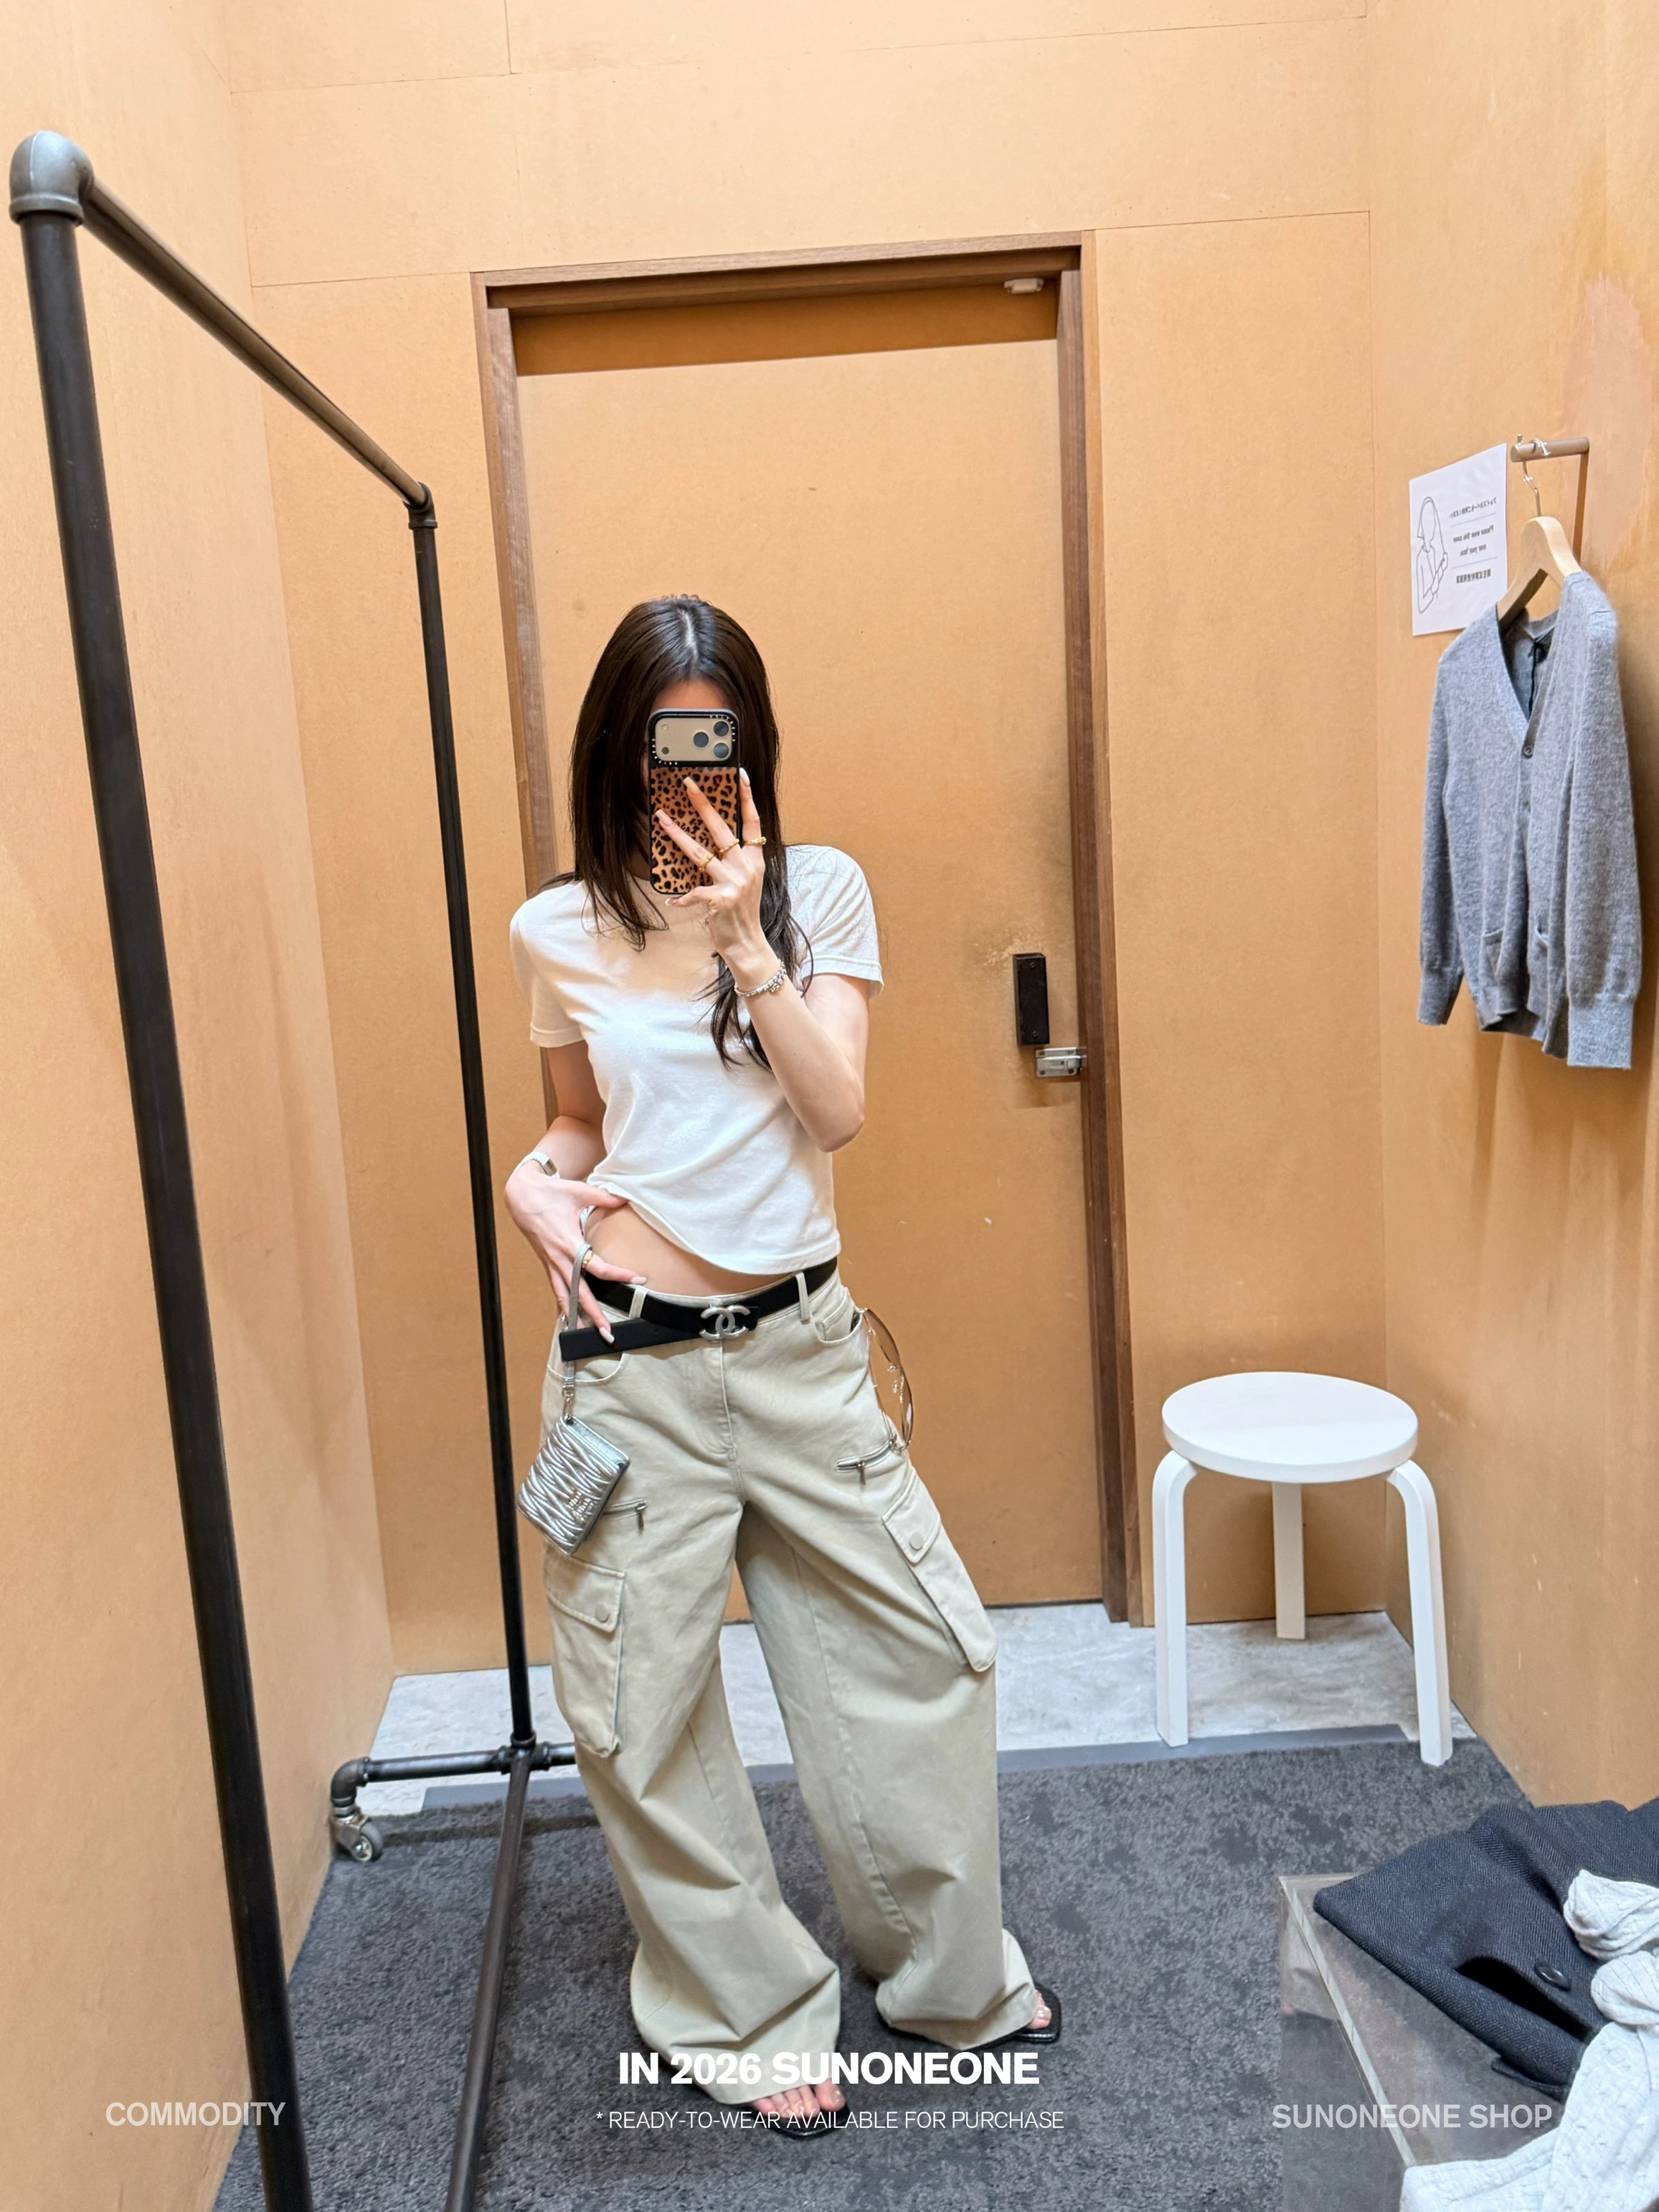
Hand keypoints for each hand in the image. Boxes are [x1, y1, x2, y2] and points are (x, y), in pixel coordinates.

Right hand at [502, 1164, 641, 1336]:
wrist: (521, 1195)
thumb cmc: (550, 1193)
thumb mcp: (579, 1191)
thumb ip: (604, 1197)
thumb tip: (625, 1197)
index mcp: (568, 1242)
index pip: (596, 1267)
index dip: (617, 1275)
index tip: (637, 1279)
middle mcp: (558, 1258)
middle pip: (579, 1293)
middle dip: (593, 1314)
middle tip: (608, 1332)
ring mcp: (551, 1263)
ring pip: (564, 1297)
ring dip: (575, 1317)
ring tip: (587, 1335)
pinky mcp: (547, 1264)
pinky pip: (556, 1289)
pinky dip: (563, 1306)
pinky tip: (568, 1319)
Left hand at [654, 769, 776, 988]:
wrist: (748, 945)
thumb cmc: (742, 913)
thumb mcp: (747, 882)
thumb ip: (737, 861)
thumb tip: (718, 842)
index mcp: (754, 860)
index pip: (752, 822)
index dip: (747, 797)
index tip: (740, 774)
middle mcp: (745, 867)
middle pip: (721, 829)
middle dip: (702, 804)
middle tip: (688, 784)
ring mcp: (733, 882)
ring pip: (699, 853)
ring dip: (677, 835)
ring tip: (661, 819)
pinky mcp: (720, 899)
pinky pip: (693, 892)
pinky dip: (681, 897)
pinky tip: (671, 900)